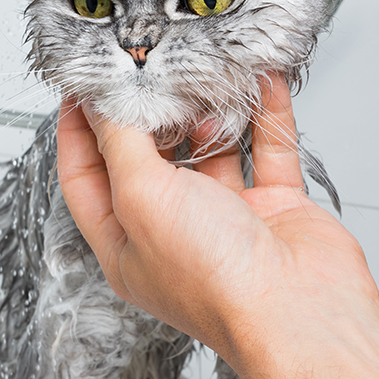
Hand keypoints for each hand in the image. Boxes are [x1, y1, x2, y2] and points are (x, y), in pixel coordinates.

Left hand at [56, 72, 378, 378]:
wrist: (300, 311)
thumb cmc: (217, 281)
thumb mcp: (142, 198)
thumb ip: (120, 143)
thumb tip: (104, 103)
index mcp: (126, 242)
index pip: (86, 177)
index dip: (78, 131)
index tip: (81, 87)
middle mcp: (173, 231)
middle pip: (149, 157)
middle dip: (151, 112)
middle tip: (149, 67)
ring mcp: (225, 217)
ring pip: (211, 148)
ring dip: (210, 111)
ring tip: (205, 74)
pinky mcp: (273, 206)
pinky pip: (266, 147)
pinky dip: (265, 114)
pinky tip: (261, 82)